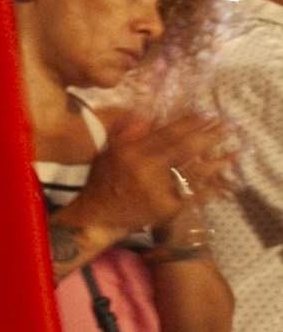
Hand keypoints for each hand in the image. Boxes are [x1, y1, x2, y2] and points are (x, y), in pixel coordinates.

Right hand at [63, 109, 234, 241]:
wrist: (98, 217)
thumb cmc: (103, 181)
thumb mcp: (109, 153)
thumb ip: (128, 133)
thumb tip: (152, 114)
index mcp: (131, 153)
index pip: (166, 133)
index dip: (189, 122)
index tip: (206, 113)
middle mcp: (146, 169)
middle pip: (184, 149)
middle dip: (208, 136)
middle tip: (226, 126)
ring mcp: (159, 190)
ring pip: (193, 172)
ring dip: (216, 161)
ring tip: (234, 152)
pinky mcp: (168, 208)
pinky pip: (193, 194)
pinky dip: (209, 187)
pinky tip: (223, 180)